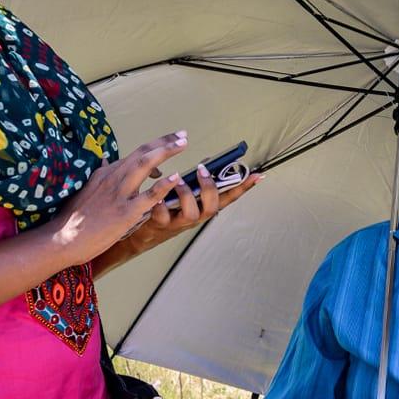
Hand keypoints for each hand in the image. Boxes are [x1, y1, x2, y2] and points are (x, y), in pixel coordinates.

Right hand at [46, 131, 189, 266]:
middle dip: (164, 142)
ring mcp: (119, 194)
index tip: (171, 141)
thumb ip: (101, 174)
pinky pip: (148, 196)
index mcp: (106, 173)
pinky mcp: (124, 213)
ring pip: (144, 165)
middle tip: (183, 135)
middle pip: (142, 153)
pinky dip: (163, 185)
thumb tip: (107, 158)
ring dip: (165, 152)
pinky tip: (175, 178)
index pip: (135, 154)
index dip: (155, 146)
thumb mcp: (87, 188)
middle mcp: (113, 178)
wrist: (62, 238)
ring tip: (183, 144)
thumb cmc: (74, 217)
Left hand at [121, 162, 264, 257]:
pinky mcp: (160, 224)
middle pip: (213, 207)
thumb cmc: (165, 210)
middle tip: (202, 170)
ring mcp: (178, 222)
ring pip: (191, 213)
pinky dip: (160, 204)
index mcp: (203, 207)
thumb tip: (207, 165)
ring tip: (177, 180)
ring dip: (186, 194)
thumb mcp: (184, 197)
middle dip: (209, 188)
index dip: (243, 188)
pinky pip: (162, 215)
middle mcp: (195, 217)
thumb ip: (195, 184)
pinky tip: (156, 196)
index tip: (257, 175)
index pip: (228, 198)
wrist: (141, 233)